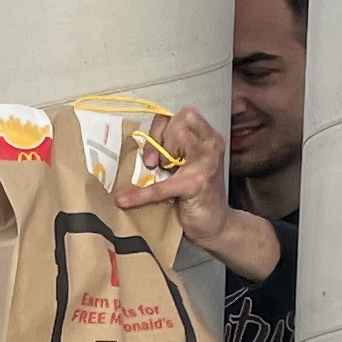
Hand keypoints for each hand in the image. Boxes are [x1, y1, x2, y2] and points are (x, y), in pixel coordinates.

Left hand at [123, 104, 226, 221]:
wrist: (216, 226)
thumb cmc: (196, 197)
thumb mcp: (183, 167)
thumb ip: (169, 151)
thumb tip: (139, 148)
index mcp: (208, 138)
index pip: (183, 114)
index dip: (163, 126)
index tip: (155, 150)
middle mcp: (212, 145)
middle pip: (181, 119)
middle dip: (160, 136)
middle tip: (154, 162)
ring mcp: (207, 163)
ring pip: (178, 135)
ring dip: (161, 153)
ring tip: (162, 172)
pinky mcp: (196, 185)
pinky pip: (161, 184)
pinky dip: (140, 194)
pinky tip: (124, 201)